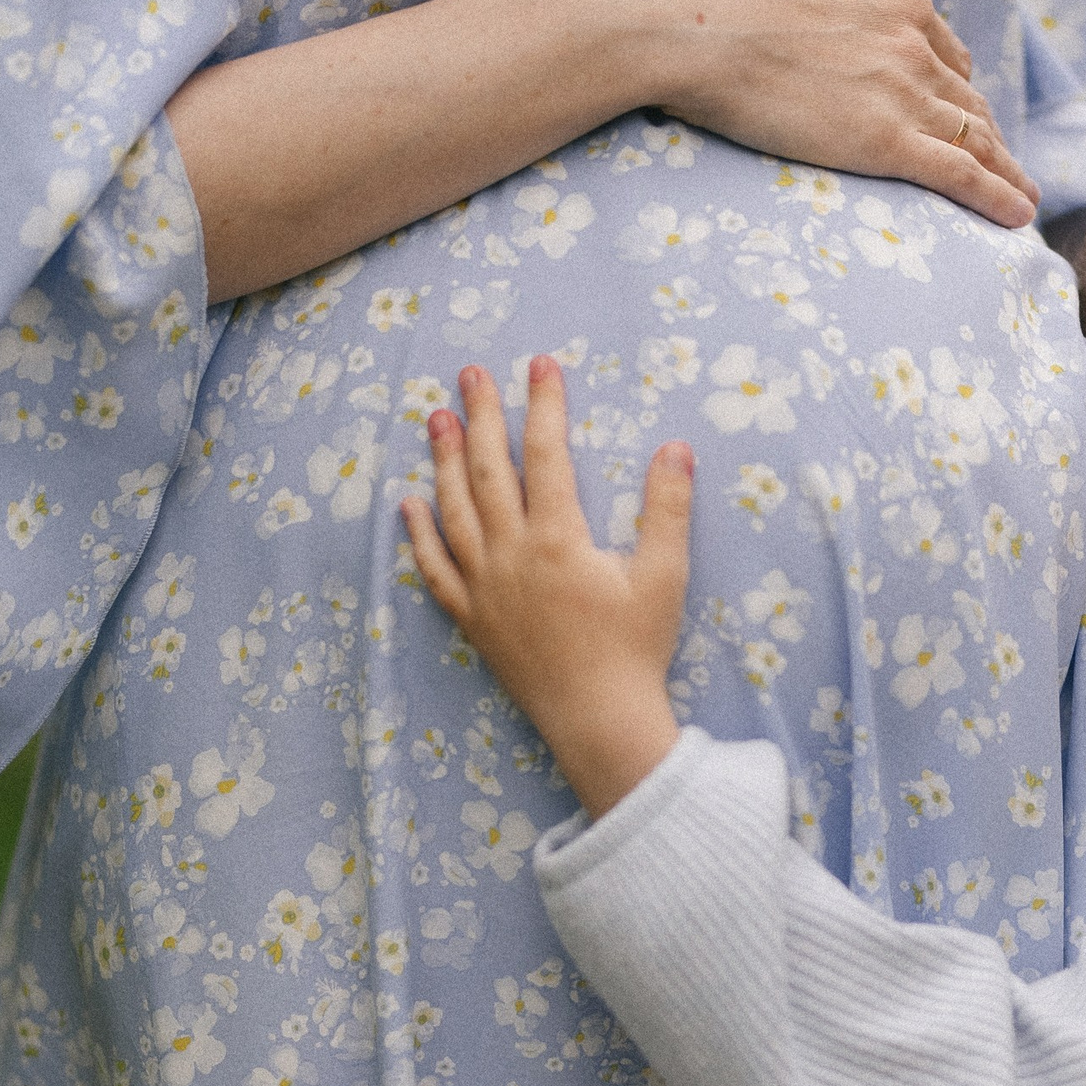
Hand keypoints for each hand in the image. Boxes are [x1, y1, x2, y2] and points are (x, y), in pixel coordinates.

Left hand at [399, 355, 694, 818]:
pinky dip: (419, 534)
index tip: (540, 364)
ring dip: (445, 461)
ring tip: (438, 418)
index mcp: (558, 539)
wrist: (599, 720)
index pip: (547, 454)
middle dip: (482, 416)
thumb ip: (668, 508)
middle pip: (489, 471)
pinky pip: (435, 569)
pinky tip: (409, 504)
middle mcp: (511, 555)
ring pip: (455, 511)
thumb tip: (675, 447)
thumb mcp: (665, 576)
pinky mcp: (472, 619)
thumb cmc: (636, 650)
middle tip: (470, 373)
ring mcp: (484, 587)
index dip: (544, 404)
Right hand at [627, 0, 1042, 228]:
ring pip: (975, 139)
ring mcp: (905, 92)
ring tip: (1025, 198)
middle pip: (966, 98)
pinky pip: (961, 174)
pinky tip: (1017, 216)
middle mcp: (913, 42)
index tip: (966, 111)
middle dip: (990, 133)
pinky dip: (996, 196)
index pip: (945, 51)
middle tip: (1006, 163)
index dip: (957, 88)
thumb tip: (822, 5)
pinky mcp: (887, 142)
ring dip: (1006, 171)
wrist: (691, 19)